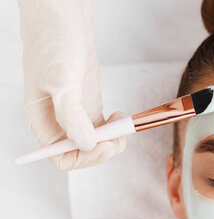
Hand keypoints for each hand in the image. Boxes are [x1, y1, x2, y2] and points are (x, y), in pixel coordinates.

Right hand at [17, 0, 124, 170]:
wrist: (63, 16)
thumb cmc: (53, 43)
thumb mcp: (61, 81)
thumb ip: (72, 116)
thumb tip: (86, 144)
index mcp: (43, 121)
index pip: (60, 158)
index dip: (84, 158)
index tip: (103, 144)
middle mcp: (58, 121)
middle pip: (82, 154)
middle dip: (102, 150)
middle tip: (119, 137)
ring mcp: (75, 113)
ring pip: (95, 143)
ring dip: (112, 141)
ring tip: (122, 125)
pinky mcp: (88, 103)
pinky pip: (102, 128)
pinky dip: (114, 128)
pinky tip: (120, 115)